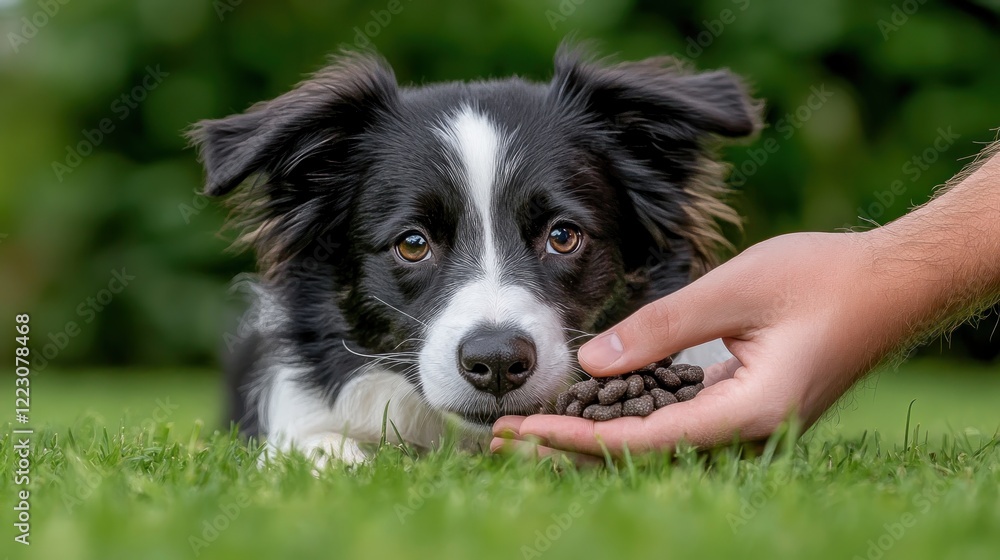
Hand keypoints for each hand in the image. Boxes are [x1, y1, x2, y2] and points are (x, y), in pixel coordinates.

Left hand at [492, 231, 897, 458]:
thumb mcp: (736, 291)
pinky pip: (672, 426)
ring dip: (591, 436)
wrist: (889, 288)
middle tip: (502, 435)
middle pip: (639, 455)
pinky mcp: (740, 410)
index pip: (641, 441)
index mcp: (747, 414)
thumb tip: (591, 363)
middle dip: (568, 446)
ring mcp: (743, 427)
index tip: (521, 430)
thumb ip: (662, 327)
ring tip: (530, 426)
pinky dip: (624, 420)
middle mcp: (743, 435)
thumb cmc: (824, 281)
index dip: (574, 438)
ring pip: (652, 445)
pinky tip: (590, 407)